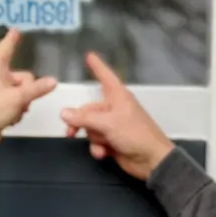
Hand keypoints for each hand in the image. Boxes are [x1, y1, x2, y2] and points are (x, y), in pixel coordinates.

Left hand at [0, 29, 56, 182]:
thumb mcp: (18, 98)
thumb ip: (37, 89)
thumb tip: (54, 81)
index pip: (6, 49)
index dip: (12, 40)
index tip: (16, 30)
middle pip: (23, 76)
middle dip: (28, 90)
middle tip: (23, 101)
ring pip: (22, 91)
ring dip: (24, 102)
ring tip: (16, 111)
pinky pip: (17, 101)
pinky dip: (18, 109)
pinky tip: (12, 118)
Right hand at [60, 53, 175, 179]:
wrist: (151, 160)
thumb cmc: (135, 134)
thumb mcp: (108, 123)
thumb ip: (84, 118)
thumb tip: (64, 113)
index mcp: (117, 96)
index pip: (105, 76)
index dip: (97, 66)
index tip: (89, 55)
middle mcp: (114, 108)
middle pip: (88, 110)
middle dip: (80, 123)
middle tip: (70, 132)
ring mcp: (113, 125)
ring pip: (90, 127)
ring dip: (93, 138)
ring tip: (101, 145)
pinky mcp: (112, 140)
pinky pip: (96, 141)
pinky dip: (98, 148)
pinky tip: (103, 153)